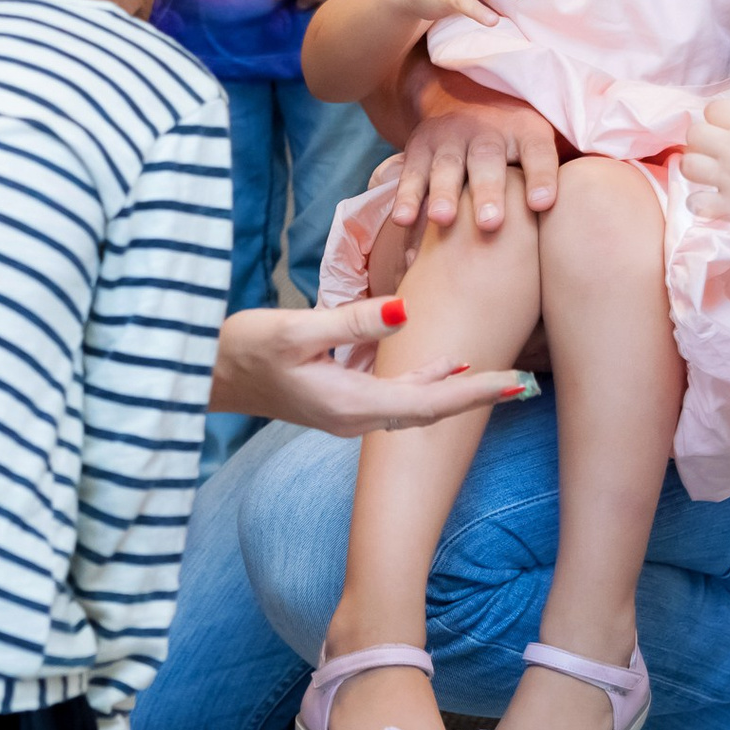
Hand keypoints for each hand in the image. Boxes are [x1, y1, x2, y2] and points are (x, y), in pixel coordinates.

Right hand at [208, 297, 527, 434]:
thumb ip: (351, 322)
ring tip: (496, 376)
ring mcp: (348, 414)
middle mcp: (356, 417)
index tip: (516, 385)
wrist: (204, 376)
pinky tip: (443, 366)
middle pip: (430, 410)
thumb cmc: (243, 348)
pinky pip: (398, 398)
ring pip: (416, 406)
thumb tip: (403, 311)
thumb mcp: (294, 328)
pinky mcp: (340, 402)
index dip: (475, 393)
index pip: (429, 404)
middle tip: (524, 382)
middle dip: (477, 396)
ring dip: (455, 391)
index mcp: (351, 404)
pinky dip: (427, 384)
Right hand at [391, 62, 561, 232]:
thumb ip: (567, 167)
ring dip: (442, 193)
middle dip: (487, 192)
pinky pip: (412, 174)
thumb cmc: (515, 139)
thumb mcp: (544, 138)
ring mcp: (451, 138)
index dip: (541, 177)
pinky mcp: (420, 147)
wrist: (459, 91)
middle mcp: (488, 132)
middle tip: (490, 224)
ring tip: (442, 220)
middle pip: (489, 162)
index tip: (544, 205)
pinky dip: (406, 196)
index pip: (539, 153)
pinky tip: (404, 221)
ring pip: (447, 166)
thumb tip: (611, 206)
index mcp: (526, 131)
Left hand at [682, 88, 729, 233]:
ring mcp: (726, 178)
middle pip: (694, 134)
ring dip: (696, 169)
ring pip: (688, 166)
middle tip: (717, 149)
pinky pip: (695, 203)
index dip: (718, 116)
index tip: (729, 126)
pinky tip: (711, 203)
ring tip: (710, 175)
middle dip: (702, 140)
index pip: (713, 108)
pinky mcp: (728, 206)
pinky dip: (699, 203)